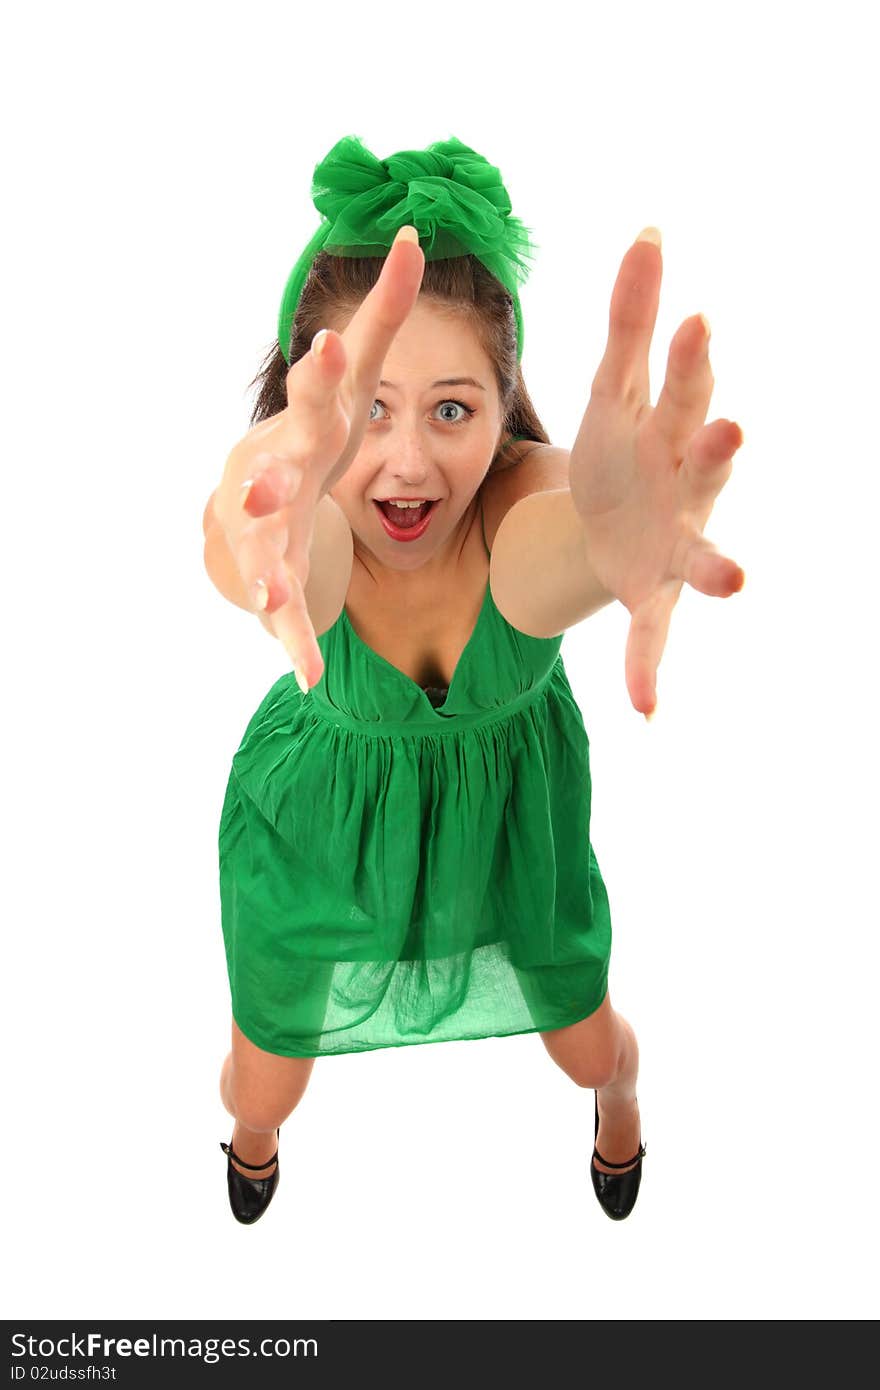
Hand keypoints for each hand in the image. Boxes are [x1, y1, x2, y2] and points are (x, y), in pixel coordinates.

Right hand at [212, 225, 424, 686]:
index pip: (314, 396)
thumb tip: (411, 233)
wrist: (258, 489)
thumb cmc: (318, 425)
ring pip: (263, 557)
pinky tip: (308, 677)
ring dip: (268, 576)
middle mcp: (275, 475)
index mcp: (308, 425)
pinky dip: (295, 642)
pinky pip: (283, 615)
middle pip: (268, 480)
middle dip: (265, 483)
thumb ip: (383, 314)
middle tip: (258, 487)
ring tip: (276, 602)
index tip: (324, 348)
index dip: (318, 374)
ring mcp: (265, 530)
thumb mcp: (354, 374)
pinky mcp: (272, 577)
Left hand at [568, 230, 745, 717]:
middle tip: (728, 431)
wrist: (612, 521)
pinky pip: (654, 635)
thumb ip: (629, 318)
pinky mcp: (653, 595)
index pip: (683, 387)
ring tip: (735, 582)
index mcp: (673, 429)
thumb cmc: (624, 444)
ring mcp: (677, 544)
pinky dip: (650, 668)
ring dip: (716, 568)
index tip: (695, 317)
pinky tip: (645, 707)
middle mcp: (688, 486)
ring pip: (701, 557)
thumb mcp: (613, 388)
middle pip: (704, 464)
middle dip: (715, 449)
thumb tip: (649, 229)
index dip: (690, 358)